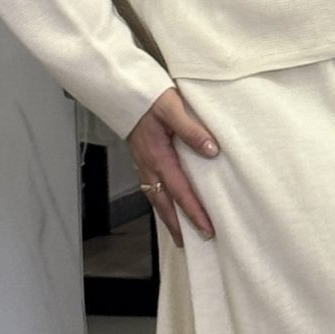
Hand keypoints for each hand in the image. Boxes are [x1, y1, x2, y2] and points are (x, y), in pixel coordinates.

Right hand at [126, 86, 218, 246]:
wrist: (123, 90)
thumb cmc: (149, 97)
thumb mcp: (173, 108)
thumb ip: (192, 130)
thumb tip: (211, 150)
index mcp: (158, 156)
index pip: (180, 191)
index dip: (193, 212)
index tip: (207, 229)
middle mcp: (148, 165)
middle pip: (164, 204)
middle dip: (178, 225)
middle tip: (191, 243)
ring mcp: (143, 163)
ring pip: (156, 198)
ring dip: (168, 217)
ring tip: (179, 233)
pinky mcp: (141, 158)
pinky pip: (151, 187)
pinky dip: (160, 202)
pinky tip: (167, 205)